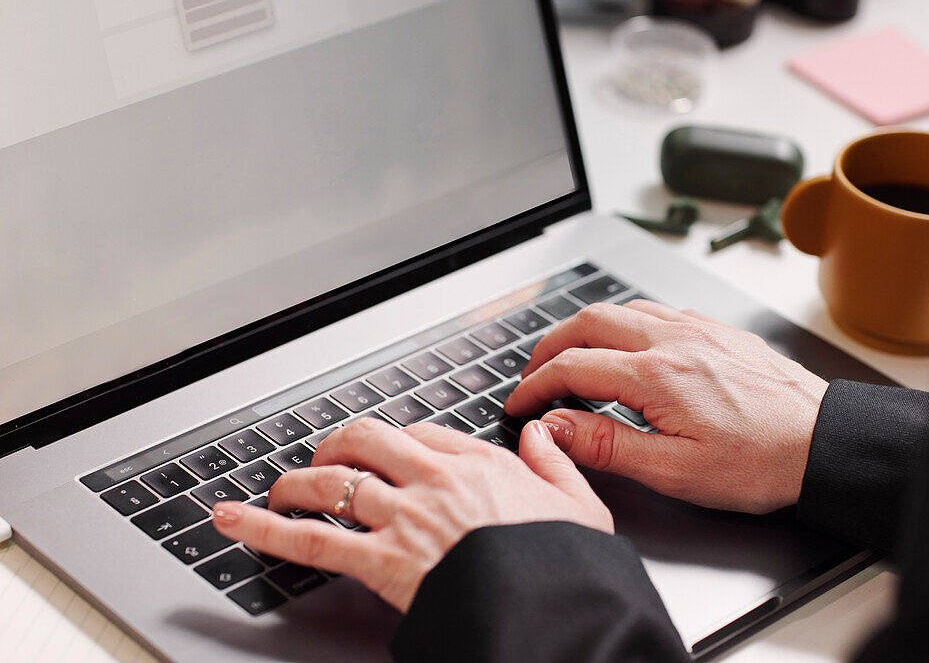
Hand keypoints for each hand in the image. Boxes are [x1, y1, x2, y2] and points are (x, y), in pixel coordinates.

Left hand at [212, 419, 612, 612]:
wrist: (553, 609)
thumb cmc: (564, 565)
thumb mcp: (581, 506)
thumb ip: (557, 463)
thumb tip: (541, 432)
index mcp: (481, 464)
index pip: (421, 433)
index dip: (393, 443)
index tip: (385, 453)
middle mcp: (435, 480)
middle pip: (366, 440)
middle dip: (336, 446)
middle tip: (325, 459)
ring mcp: (404, 517)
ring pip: (332, 482)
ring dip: (296, 483)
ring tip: (277, 491)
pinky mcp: (382, 561)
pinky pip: (312, 539)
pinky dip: (264, 528)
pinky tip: (233, 521)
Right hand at [504, 301, 827, 513]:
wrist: (825, 443)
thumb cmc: (761, 463)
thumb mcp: (675, 470)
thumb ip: (607, 444)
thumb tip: (554, 425)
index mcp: (657, 375)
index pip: (572, 368)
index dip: (535, 386)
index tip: (520, 404)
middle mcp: (674, 340)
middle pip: (589, 321)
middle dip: (550, 344)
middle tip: (533, 372)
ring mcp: (699, 329)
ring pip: (624, 308)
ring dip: (587, 328)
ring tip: (572, 355)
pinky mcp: (720, 331)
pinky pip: (659, 310)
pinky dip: (628, 321)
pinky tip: (631, 343)